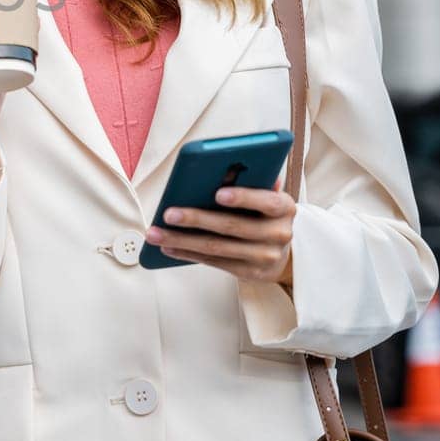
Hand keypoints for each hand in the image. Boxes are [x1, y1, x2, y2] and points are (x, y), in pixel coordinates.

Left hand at [146, 186, 295, 286]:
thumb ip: (251, 180)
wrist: (283, 252)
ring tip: (155, 233)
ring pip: (217, 247)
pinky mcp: (250, 273)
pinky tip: (167, 246)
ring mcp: (265, 256)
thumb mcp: (265, 195)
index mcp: (284, 207)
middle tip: (168, 214)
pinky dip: (188, 253)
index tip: (217, 193)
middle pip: (232, 226)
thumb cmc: (264, 213)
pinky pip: (214, 262)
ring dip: (182, 240)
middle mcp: (279, 233)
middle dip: (196, 219)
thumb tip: (227, 168)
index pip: (267, 201)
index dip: (243, 197)